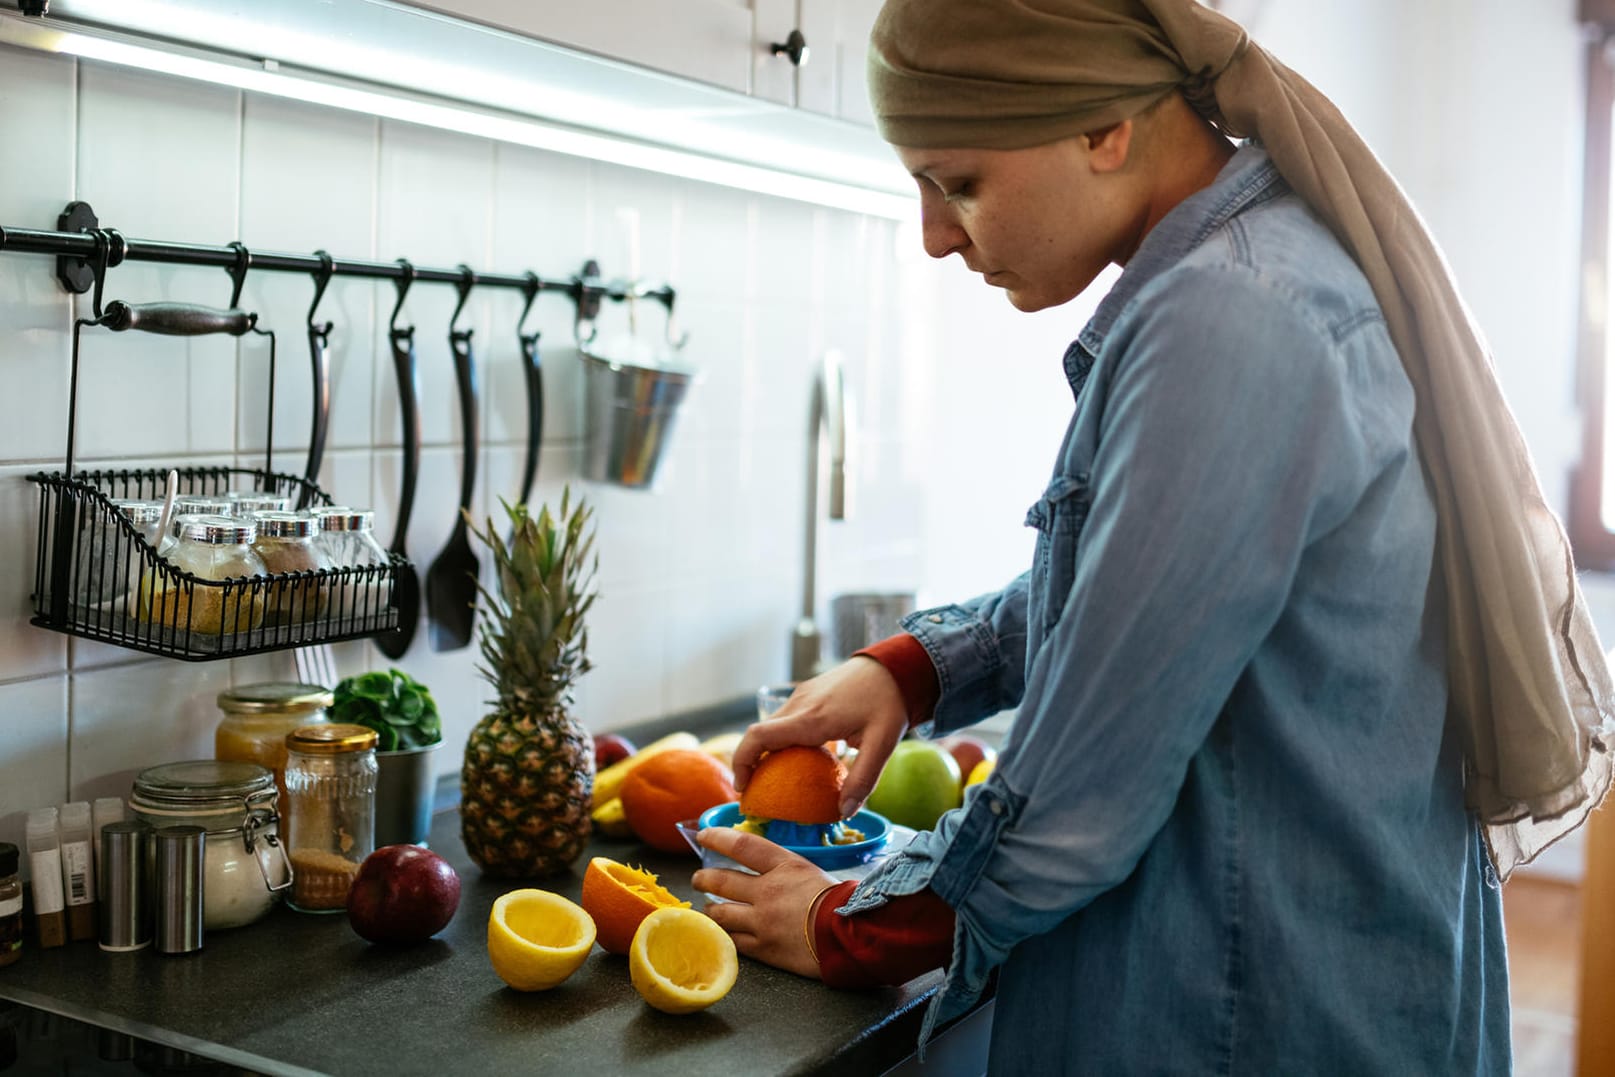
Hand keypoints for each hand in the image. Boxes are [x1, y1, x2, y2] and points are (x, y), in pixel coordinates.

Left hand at [694, 827, 839, 978]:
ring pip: (720, 913)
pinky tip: (720, 931)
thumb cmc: (839, 902)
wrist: (851, 937)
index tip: (703, 836)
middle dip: (703, 878)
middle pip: (721, 880)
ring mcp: (762, 922)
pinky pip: (732, 939)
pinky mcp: (763, 948)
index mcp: (784, 867)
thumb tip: (767, 869)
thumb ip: (786, 870)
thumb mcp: (812, 873)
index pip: (742, 846)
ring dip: (710, 908)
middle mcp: (768, 891)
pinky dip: (723, 933)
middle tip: (698, 878)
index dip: (718, 838)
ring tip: (708, 907)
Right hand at [734, 657, 908, 818]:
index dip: (742, 762)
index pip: (759, 736)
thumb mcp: (883, 744)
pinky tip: (796, 758)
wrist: (895, 665)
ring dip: (765, 752)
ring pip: (770, 726)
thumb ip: (863, 779)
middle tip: (757, 793)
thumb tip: (845, 812)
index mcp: (811, 718)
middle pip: (758, 734)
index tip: (743, 787)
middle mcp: (799, 704)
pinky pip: (783, 719)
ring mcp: (801, 695)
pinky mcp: (807, 693)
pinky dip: (779, 740)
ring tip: (775, 780)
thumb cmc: (889, 702)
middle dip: (750, 763)